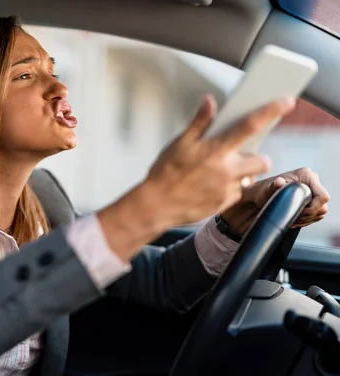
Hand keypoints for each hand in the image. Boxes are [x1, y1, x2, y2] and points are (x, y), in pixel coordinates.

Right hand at [98, 94, 295, 260]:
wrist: (156, 206)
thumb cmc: (165, 174)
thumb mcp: (179, 143)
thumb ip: (199, 123)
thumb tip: (209, 101)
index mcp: (216, 150)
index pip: (249, 125)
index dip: (270, 111)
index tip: (286, 102)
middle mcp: (227, 170)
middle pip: (261, 160)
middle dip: (255, 157)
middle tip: (238, 156)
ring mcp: (228, 189)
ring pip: (249, 178)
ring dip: (241, 173)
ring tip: (219, 173)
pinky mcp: (225, 204)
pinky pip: (237, 193)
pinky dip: (229, 188)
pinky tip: (211, 187)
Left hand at [222, 168, 329, 233]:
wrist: (260, 196)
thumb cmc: (262, 192)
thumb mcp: (266, 190)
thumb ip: (273, 187)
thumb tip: (279, 182)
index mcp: (306, 175)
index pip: (323, 196)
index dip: (313, 208)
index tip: (298, 212)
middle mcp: (312, 181)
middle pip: (322, 206)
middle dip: (308, 215)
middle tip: (293, 219)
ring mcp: (313, 190)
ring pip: (320, 211)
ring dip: (307, 219)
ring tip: (292, 219)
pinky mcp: (312, 199)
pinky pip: (316, 214)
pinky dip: (306, 219)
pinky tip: (294, 219)